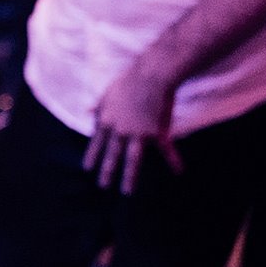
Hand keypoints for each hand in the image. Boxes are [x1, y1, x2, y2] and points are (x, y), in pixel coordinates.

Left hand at [84, 56, 181, 194]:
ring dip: (130, 177)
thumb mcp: (108, 93)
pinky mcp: (156, 131)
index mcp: (107, 120)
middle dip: (107, 171)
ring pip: (132, 159)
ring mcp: (138, 132)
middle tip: (102, 186)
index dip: (92, 155)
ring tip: (127, 192)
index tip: (86, 168)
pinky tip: (179, 171)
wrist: (151, 74)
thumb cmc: (129, 80)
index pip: (97, 142)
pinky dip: (174, 160)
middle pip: (112, 155)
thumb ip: (98, 106)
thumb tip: (86, 111)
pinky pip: (166, 149)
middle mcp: (120, 130)